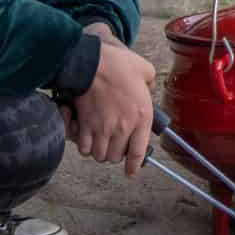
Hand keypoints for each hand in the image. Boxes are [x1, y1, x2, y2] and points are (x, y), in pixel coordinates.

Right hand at [67, 35, 157, 176]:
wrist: (91, 63)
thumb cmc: (118, 64)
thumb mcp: (145, 70)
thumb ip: (150, 83)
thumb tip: (148, 90)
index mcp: (141, 116)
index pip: (138, 152)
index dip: (134, 165)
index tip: (131, 171)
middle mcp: (123, 128)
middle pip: (116, 157)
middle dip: (114, 154)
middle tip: (112, 145)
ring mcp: (103, 129)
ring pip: (99, 156)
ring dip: (99, 152)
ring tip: (99, 143)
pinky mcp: (85, 127)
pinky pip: (84, 149)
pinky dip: (84, 147)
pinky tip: (86, 138)